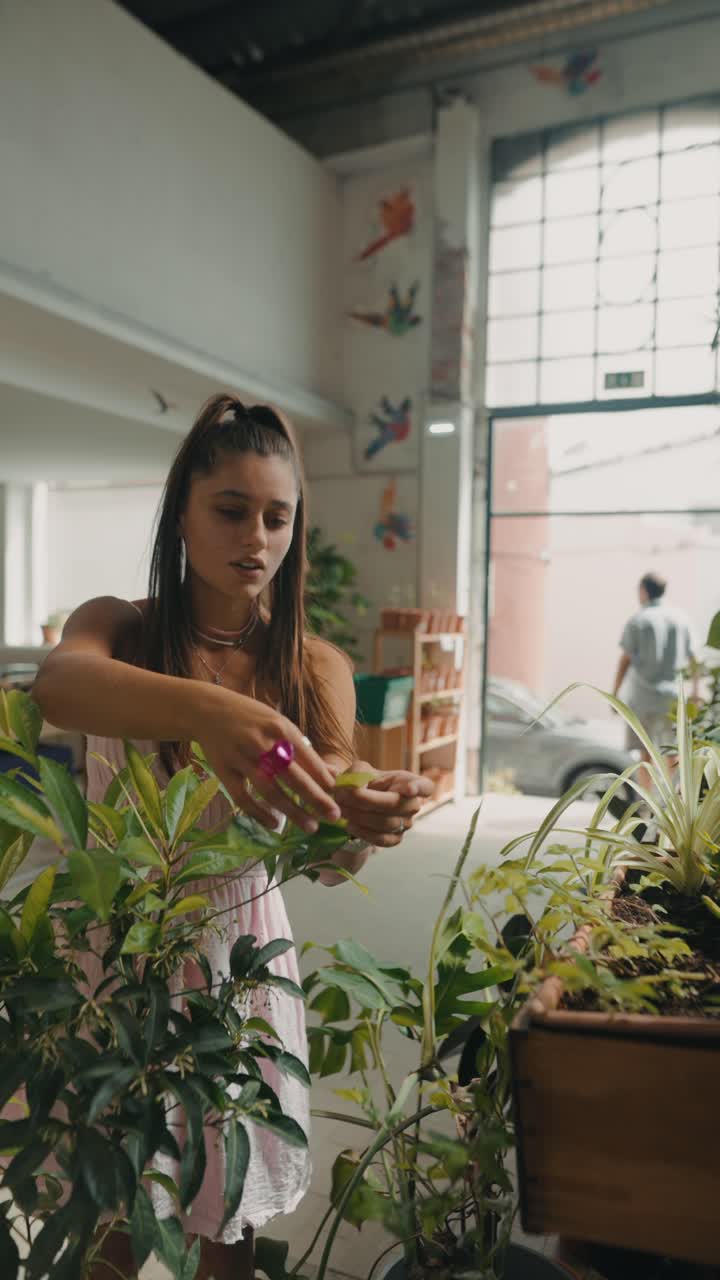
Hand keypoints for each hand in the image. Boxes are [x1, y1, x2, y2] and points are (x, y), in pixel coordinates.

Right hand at [197, 689, 340, 832]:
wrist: (208, 709)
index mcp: (282, 728)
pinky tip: (274, 824)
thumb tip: (331, 774)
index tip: (340, 797)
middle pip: (294, 778)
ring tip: (310, 826)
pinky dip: (259, 814)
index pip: (309, 760)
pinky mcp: (224, 771)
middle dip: (316, 799)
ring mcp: (242, 758)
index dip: (325, 781)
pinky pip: (243, 798)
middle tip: (334, 816)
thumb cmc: (251, 718)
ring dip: (293, 812)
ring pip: (271, 792)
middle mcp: (264, 743)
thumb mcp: (279, 724)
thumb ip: (303, 748)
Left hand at [334, 769, 433, 846]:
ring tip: (343, 809)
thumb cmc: (362, 782)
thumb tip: (357, 788)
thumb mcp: (359, 770)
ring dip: (360, 816)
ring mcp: (406, 823)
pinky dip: (363, 832)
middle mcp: (412, 804)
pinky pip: (382, 839)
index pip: (425, 786)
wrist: (356, 803)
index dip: (419, 788)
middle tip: (345, 796)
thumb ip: (358, 774)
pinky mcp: (396, 838)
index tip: (409, 789)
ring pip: (387, 822)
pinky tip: (350, 824)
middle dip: (368, 800)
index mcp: (407, 781)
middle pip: (397, 804)